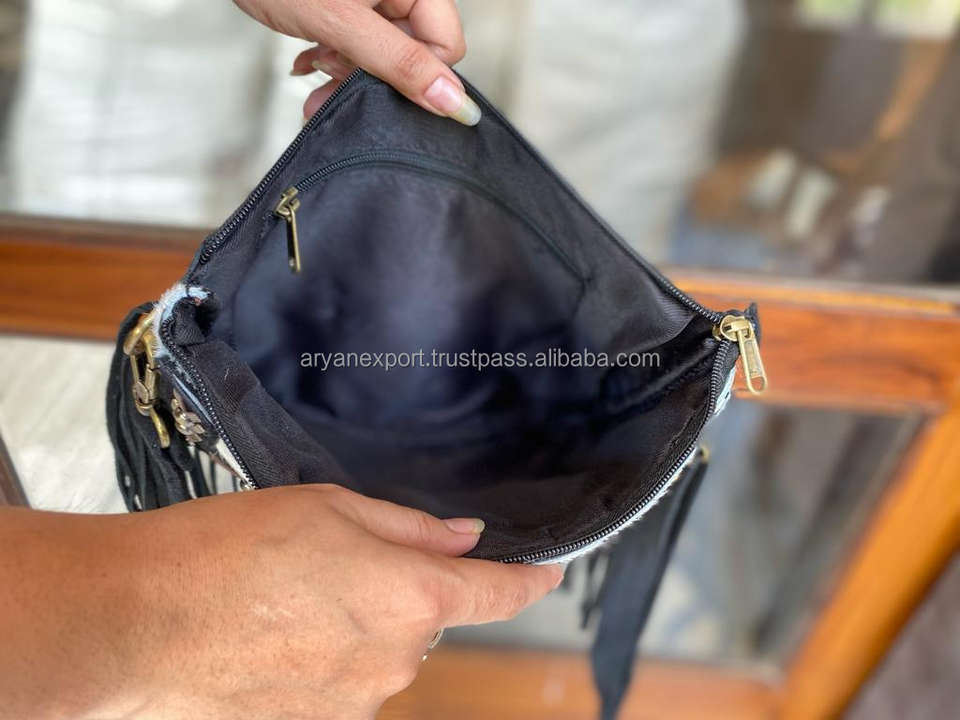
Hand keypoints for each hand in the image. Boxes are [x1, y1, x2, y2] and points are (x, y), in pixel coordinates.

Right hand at [0, 485, 561, 719]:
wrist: (139, 620)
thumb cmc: (228, 550)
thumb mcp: (330, 507)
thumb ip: (410, 528)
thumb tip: (462, 538)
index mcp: (412, 596)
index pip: (499, 592)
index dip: (529, 580)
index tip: (547, 572)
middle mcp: (397, 660)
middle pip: (427, 615)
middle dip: (399, 584)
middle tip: (332, 556)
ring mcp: (356, 701)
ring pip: (382, 648)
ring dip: (355, 620)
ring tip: (286, 594)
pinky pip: (342, 679)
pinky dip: (323, 652)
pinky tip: (271, 628)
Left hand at [233, 0, 480, 125]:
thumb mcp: (342, 22)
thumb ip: (400, 63)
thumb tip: (455, 104)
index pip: (445, 46)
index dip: (418, 77)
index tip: (381, 93)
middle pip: (412, 53)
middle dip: (374, 82)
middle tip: (336, 90)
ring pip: (380, 55)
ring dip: (347, 78)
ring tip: (315, 88)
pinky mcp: (344, 6)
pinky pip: (355, 45)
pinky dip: (332, 61)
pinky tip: (307, 65)